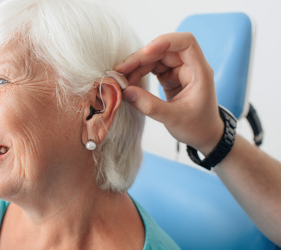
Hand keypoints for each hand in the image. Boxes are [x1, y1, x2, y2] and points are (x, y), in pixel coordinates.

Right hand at [114, 32, 222, 155]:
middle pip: (163, 50)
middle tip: (120, 71)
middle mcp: (189, 66)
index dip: (165, 42)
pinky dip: (139, 73)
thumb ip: (150, 106)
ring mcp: (179, 70)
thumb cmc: (197, 127)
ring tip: (121, 79)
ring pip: (155, 59)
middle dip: (141, 58)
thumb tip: (126, 92)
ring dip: (136, 66)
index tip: (145, 52)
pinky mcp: (170, 77)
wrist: (204, 135)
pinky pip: (152, 69)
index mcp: (199, 71)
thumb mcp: (173, 118)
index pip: (186, 43)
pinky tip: (129, 82)